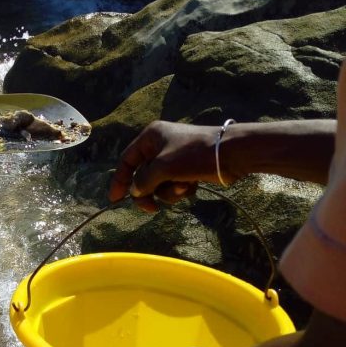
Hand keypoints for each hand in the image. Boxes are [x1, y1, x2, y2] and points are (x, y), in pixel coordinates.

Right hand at [109, 121, 234, 211]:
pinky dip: (180, 189)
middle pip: (142, 176)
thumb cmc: (193, 155)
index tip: (115, 200)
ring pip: (159, 184)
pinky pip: (174, 185)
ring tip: (183, 187)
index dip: (120, 180)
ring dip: (169, 191)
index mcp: (150, 137)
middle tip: (151, 209)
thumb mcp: (163, 167)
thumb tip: (135, 191)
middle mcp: (160, 145)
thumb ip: (143, 180)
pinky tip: (192, 186)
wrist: (231, 154)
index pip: (127, 160)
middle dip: (149, 192)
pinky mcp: (187, 169)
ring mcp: (174, 158)